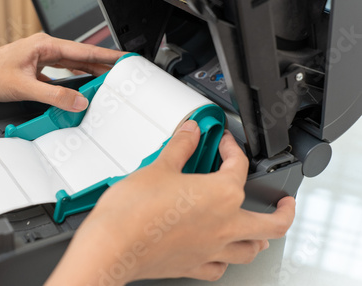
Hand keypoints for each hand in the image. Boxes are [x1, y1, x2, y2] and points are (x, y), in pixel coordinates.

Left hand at [0, 33, 124, 110]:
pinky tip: (77, 86)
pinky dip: (71, 79)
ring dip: (87, 71)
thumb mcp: (23, 88)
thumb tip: (78, 101)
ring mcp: (37, 58)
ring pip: (70, 64)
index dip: (106, 56)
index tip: (123, 59)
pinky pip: (59, 73)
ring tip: (105, 78)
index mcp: (44, 45)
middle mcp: (42, 48)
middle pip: (80, 57)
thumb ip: (54, 96)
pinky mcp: (32, 69)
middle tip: (121, 72)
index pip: (83, 51)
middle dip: (101, 64)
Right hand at [46, 121, 295, 284]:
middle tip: (285, 202)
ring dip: (260, 239)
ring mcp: (211, 249)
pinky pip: (220, 268)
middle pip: (271, 223)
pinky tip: (220, 255)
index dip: (232, 148)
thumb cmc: (134, 212)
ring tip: (260, 232)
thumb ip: (180, 146)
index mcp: (220, 195)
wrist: (113, 246)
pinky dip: (225, 260)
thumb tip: (191, 131)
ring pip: (251, 249)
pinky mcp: (192, 265)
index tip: (223, 142)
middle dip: (284, 211)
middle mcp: (223, 225)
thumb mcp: (159, 166)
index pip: (238, 166)